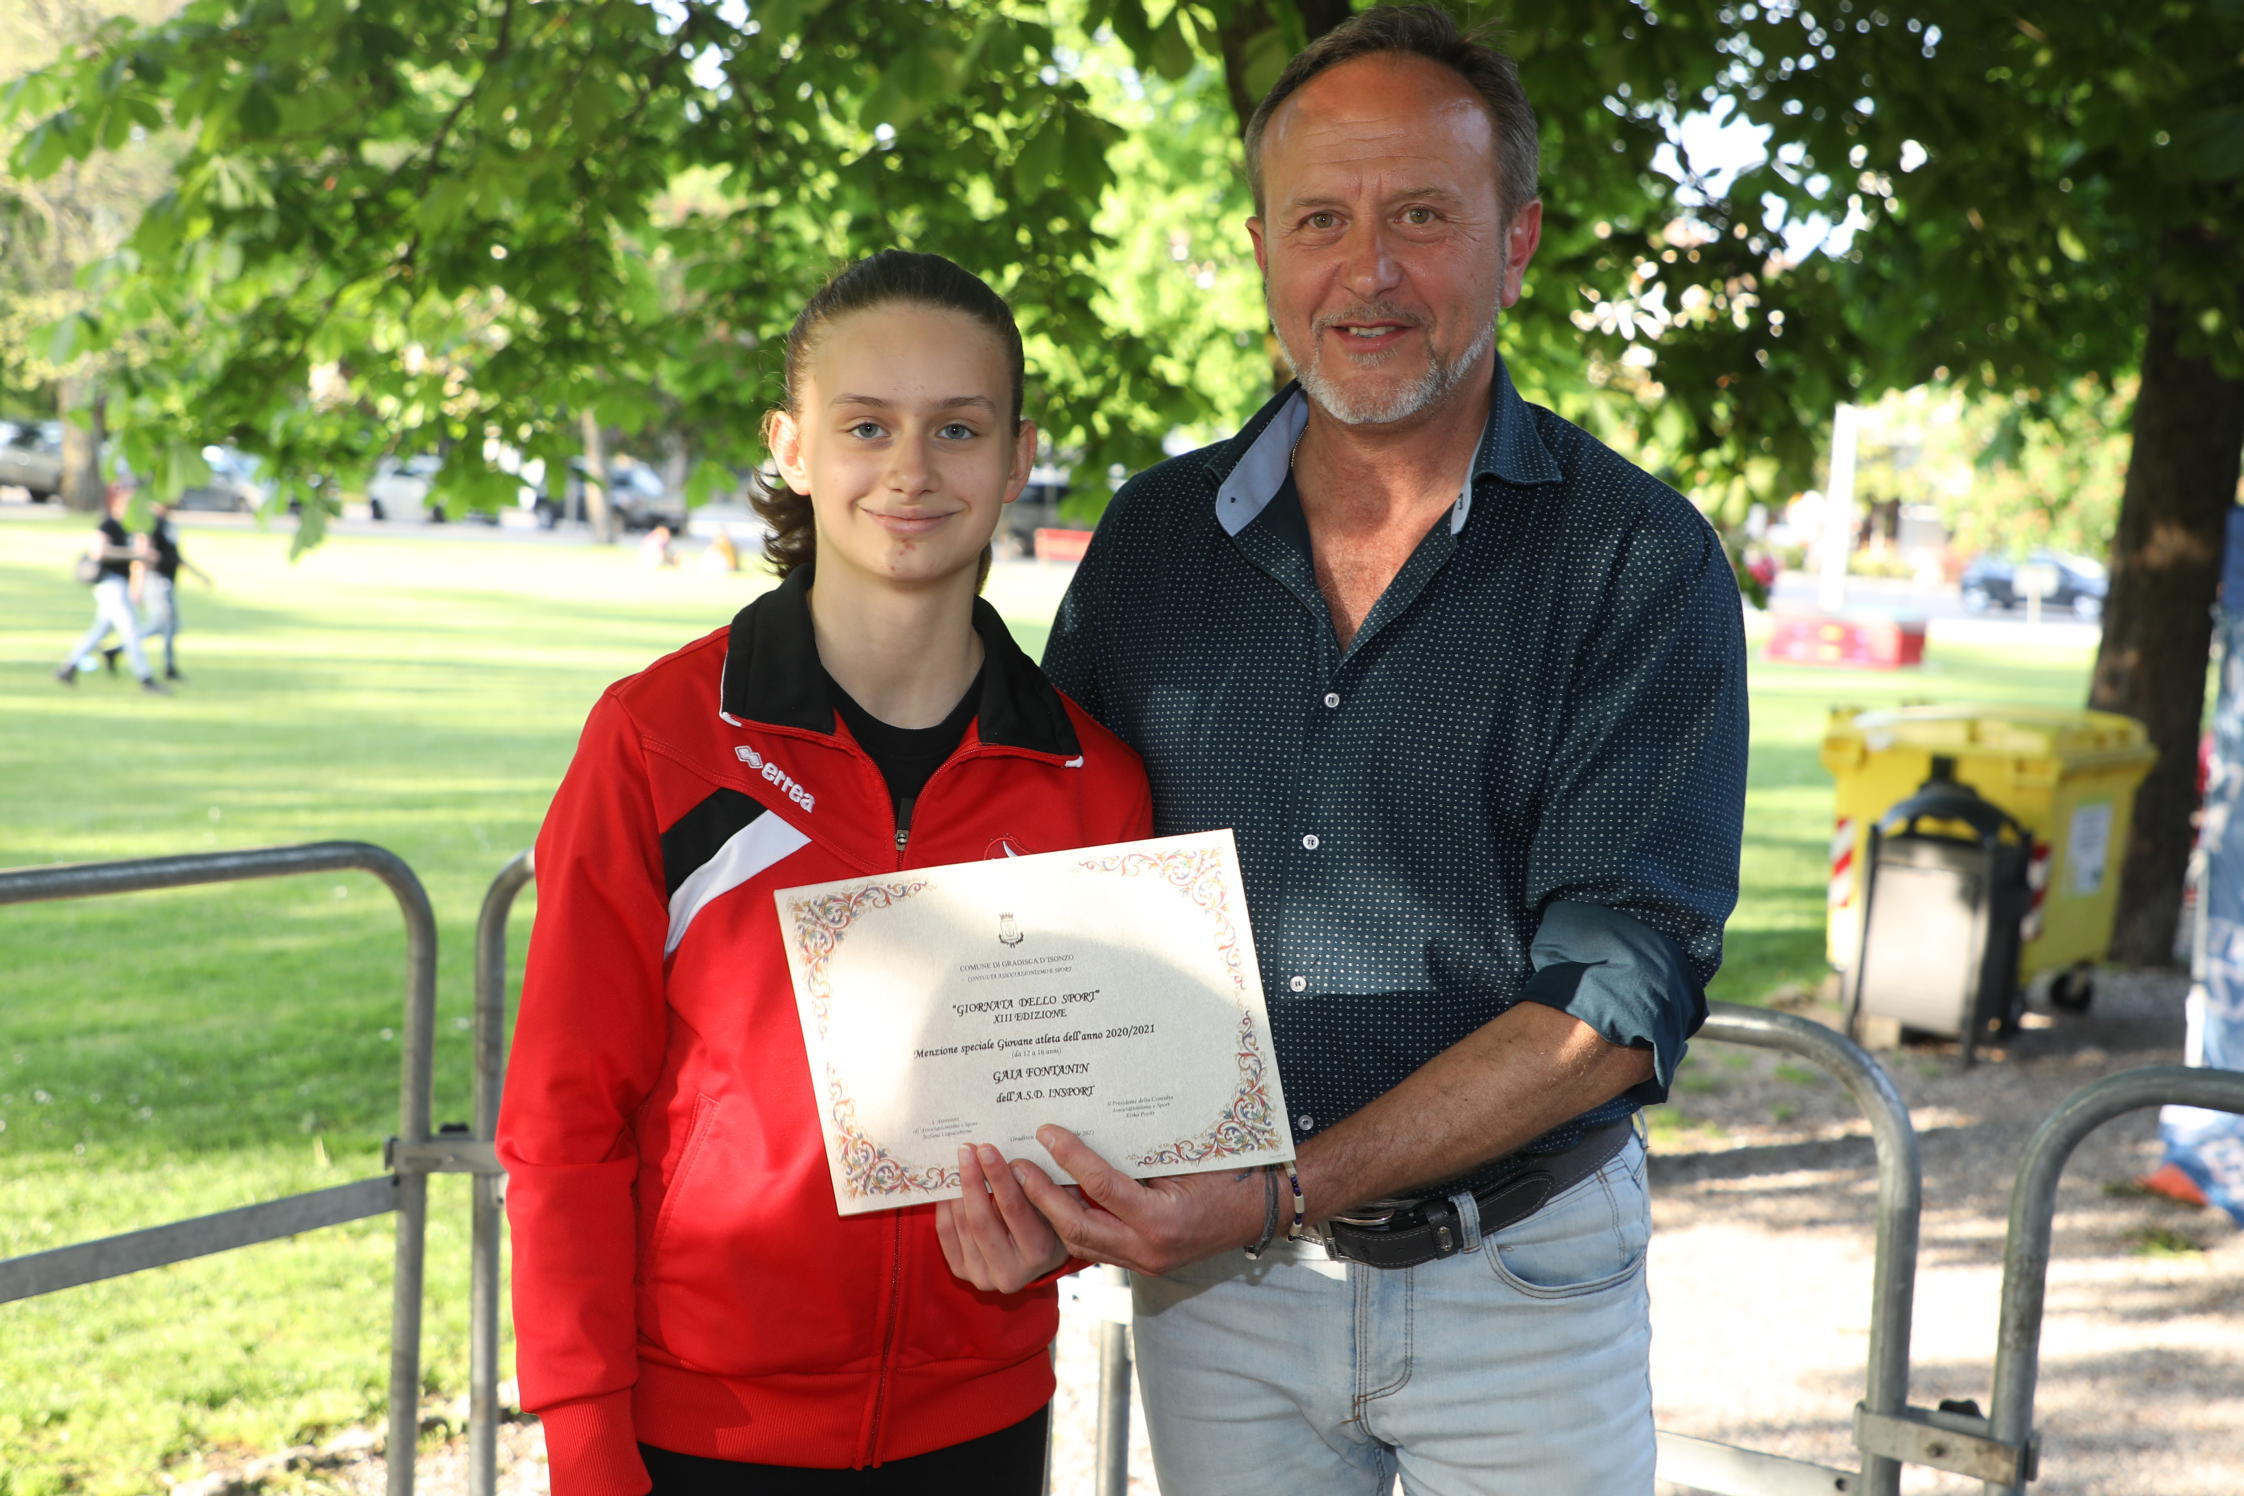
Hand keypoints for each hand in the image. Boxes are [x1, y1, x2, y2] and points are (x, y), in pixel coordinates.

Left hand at [933, 1143, 1070, 1293]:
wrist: (1036, 1258)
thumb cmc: (1050, 1222)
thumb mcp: (1055, 1205)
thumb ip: (1039, 1186)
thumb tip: (1012, 1156)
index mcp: (1040, 1254)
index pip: (1015, 1210)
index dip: (999, 1178)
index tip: (988, 1150)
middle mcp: (1011, 1272)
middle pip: (982, 1220)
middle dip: (973, 1179)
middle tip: (968, 1149)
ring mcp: (984, 1276)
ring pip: (961, 1224)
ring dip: (957, 1188)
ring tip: (959, 1160)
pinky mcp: (963, 1271)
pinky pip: (946, 1232)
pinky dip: (945, 1205)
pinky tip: (950, 1184)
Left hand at [1012, 1125, 1265, 1276]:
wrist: (1261, 1209)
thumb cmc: (1230, 1173)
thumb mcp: (1186, 1157)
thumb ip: (1139, 1154)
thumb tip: (1092, 1126)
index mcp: (1162, 1220)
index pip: (1102, 1186)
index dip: (1070, 1157)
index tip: (1046, 1132)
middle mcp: (1149, 1249)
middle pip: (1078, 1226)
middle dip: (1041, 1197)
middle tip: (1015, 1166)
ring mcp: (1145, 1262)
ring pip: (1081, 1243)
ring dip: (1049, 1214)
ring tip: (1023, 1183)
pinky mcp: (1142, 1263)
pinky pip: (1096, 1246)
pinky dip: (1072, 1224)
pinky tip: (1053, 1201)